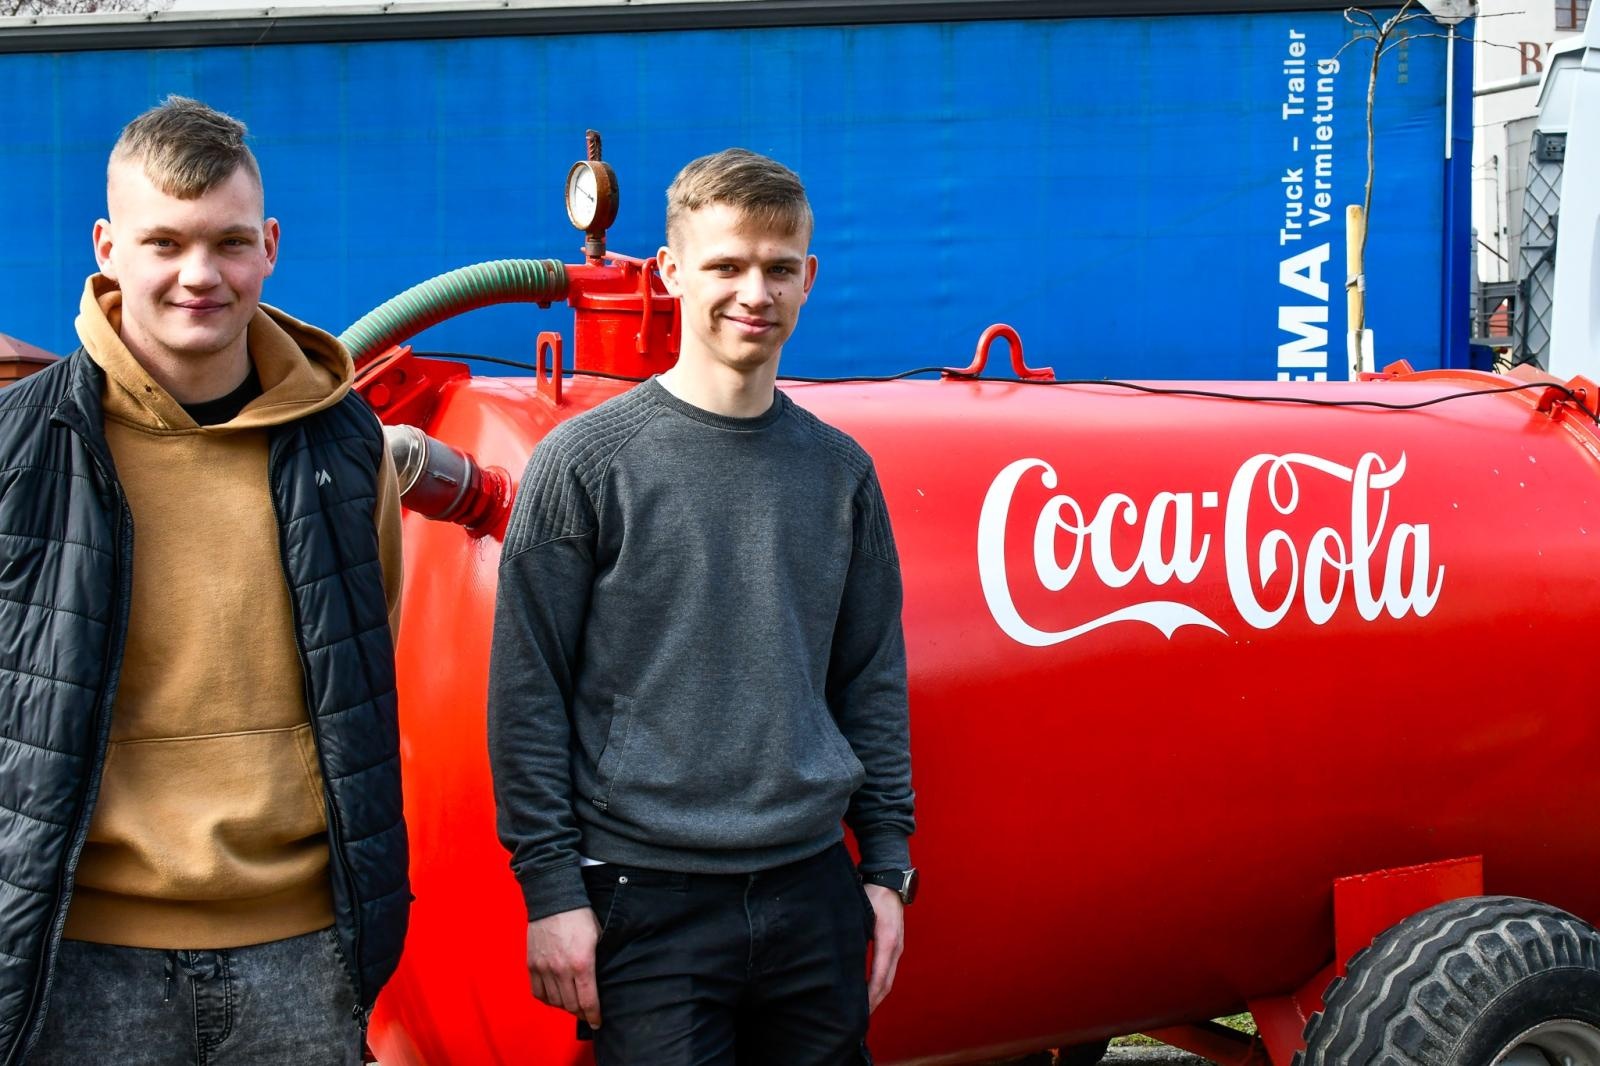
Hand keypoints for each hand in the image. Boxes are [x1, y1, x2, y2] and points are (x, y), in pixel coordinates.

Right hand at [526, 908, 601, 1028]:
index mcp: (582, 964)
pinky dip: (547, 999)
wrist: (555, 900)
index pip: (588, 1001)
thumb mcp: (598, 938)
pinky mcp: (531, 965)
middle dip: (581, 1013)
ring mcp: (544, 969)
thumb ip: (598, 961)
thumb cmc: (580, 917)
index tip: (597, 1022)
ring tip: (572, 1003)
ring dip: (565, 1006)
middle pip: (571, 1006)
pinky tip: (555, 996)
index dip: (594, 1016)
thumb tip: (600, 981)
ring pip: (554, 1002)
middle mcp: (561, 970)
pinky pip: (538, 992)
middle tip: (587, 1013)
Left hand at [862, 883, 904, 1012]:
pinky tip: (868, 992)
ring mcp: (897, 947)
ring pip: (888, 979)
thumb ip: (853, 933)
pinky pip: (887, 971)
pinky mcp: (894, 946)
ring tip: (862, 1011)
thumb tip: (840, 954)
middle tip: (857, 1020)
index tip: (859, 1011)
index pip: (879, 976)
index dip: (869, 996)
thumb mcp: (860, 912)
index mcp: (886, 941)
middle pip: (886, 983)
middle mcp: (895, 947)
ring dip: (876, 997)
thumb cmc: (872, 894)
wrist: (890, 880)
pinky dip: (879, 985)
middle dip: (873, 1003)